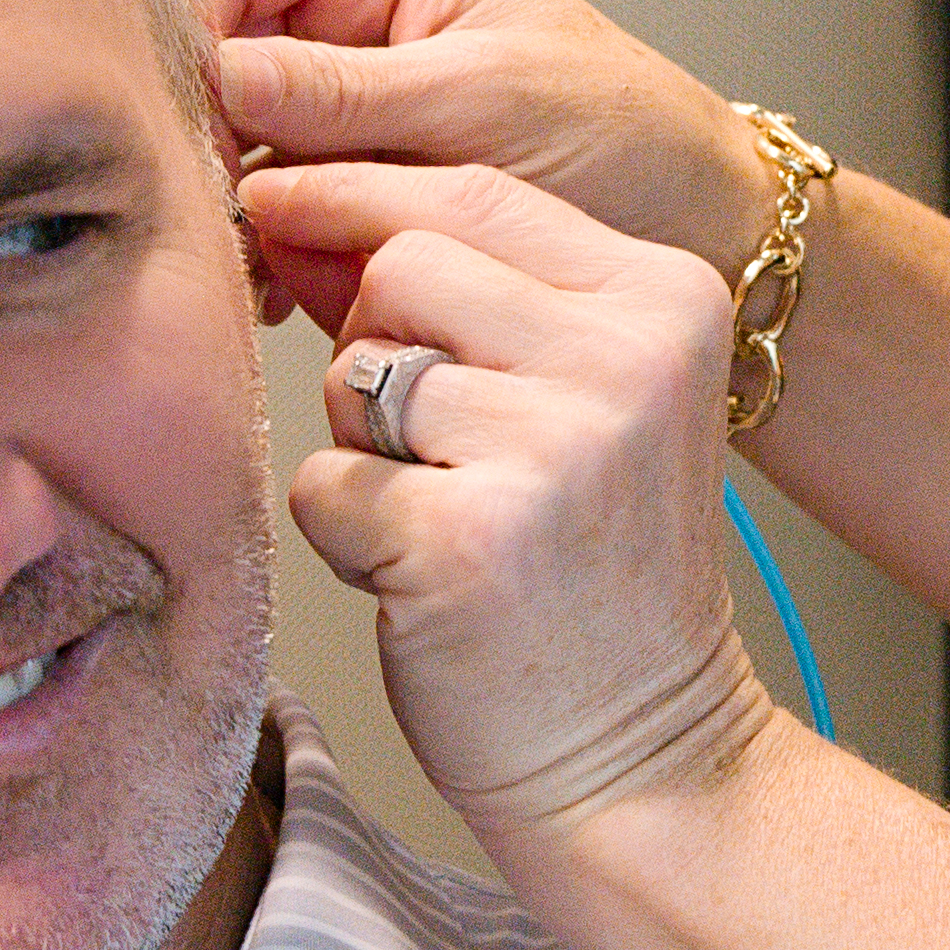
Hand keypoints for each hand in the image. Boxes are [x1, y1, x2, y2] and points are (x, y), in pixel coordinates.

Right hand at [193, 0, 757, 333]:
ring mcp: (329, 96)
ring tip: (277, 265)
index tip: (198, 134)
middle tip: (231, 220)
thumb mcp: (482, 101)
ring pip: (220, 142)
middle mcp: (335, 7)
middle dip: (212, 142)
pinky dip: (269, 249)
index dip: (189, 45)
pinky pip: (260, 204)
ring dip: (239, 208)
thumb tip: (218, 76)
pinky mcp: (336, 175)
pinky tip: (294, 287)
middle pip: (202, 59)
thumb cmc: (622, 133)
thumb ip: (344, 91)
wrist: (692, 225)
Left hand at [283, 160, 788, 834]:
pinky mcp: (468, 538)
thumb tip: (299, 197)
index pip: (476, 191)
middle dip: (375, 345)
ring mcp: (555, 446)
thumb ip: (491, 293)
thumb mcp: (591, 396)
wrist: (646, 758)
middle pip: (401, 263)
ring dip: (363, 451)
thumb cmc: (592, 574)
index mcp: (667, 300)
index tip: (282, 202)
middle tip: (433, 445)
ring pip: (354, 373)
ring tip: (446, 518)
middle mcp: (626, 358)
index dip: (360, 200)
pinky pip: (322, 484)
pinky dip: (345, 539)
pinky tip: (427, 581)